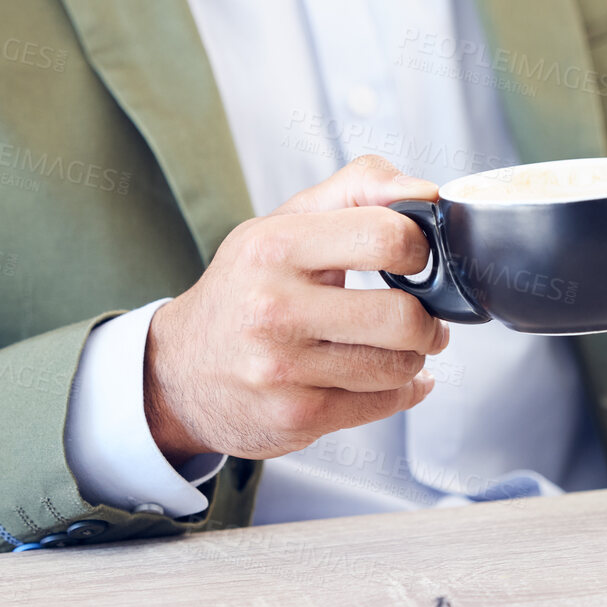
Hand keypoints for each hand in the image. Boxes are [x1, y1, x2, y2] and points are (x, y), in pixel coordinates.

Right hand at [144, 155, 448, 463]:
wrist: (179, 371)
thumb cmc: (246, 288)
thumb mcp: (284, 223)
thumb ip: (357, 189)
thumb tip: (426, 193)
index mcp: (274, 246)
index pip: (387, 237)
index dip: (420, 248)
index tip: (414, 259)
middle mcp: (273, 308)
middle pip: (403, 315)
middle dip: (427, 318)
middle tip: (420, 315)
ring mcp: (282, 368)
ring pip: (400, 366)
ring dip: (412, 357)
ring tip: (394, 347)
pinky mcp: (295, 416)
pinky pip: (385, 405)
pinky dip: (400, 391)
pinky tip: (384, 380)